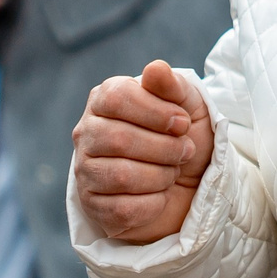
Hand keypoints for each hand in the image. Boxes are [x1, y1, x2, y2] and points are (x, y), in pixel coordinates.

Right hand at [73, 61, 213, 244]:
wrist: (190, 185)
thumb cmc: (184, 138)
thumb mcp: (189, 106)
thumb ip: (172, 86)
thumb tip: (155, 69)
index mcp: (104, 100)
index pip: (117, 99)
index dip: (156, 112)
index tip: (183, 123)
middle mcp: (87, 133)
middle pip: (119, 139)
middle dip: (165, 148)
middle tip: (185, 152)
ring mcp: (85, 171)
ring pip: (120, 176)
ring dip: (161, 176)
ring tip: (172, 173)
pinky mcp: (93, 206)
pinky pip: (123, 208)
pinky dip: (153, 203)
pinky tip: (160, 196)